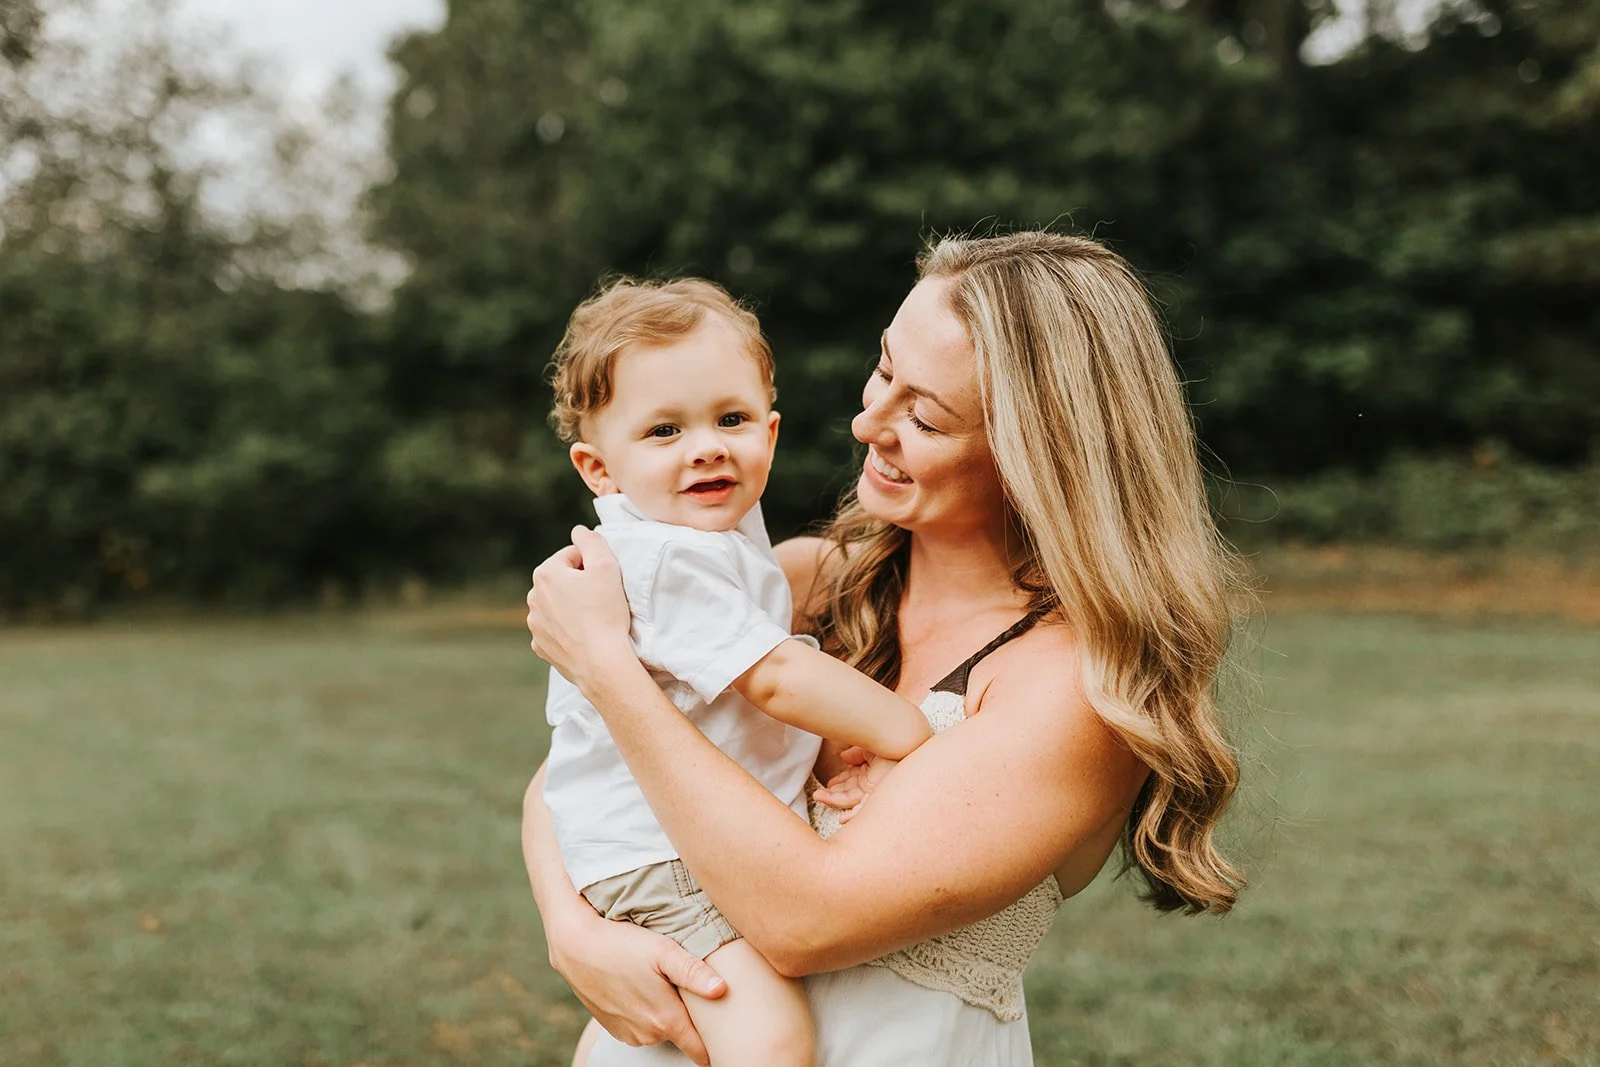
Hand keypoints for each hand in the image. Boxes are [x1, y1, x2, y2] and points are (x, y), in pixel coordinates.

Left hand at [526, 527, 633, 691]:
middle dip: (579, 585)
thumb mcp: (606, 566)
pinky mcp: (541, 646)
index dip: (593, 565)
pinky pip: (554, 629)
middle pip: (562, 580)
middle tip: (601, 599)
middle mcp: (532, 597)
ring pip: (557, 605)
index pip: (572, 556)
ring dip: (572, 606)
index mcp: (545, 574)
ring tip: (593, 618)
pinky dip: (567, 629)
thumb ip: (591, 541)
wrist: (601, 663)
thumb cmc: (605, 612)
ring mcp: (534, 624)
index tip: (605, 581)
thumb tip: (578, 531)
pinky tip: (584, 635)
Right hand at [547, 910, 726, 1065]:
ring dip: (666, 1015)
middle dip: (691, 1019)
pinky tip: (642, 989)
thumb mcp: (663, 951)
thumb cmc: (622, 944)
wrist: (577, 946)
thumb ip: (694, 972)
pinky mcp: (615, 1029)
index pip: (700, 1049)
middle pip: (683, 1036)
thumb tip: (723, 990)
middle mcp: (648, 1034)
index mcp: (666, 1019)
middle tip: (690, 990)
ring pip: (661, 1031)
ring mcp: (630, 1034)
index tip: (726, 1034)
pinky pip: (642, 1028)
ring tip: (662, 985)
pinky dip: (646, 1014)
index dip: (715, 1043)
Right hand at [811, 745, 898, 823]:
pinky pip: (864, 809)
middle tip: (817, 794)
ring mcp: (874, 791)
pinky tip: (842, 819)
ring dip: (834, 801)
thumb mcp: (867, 748)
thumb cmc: (890, 745)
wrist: (903, 745)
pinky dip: (853, 816)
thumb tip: (843, 757)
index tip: (827, 784)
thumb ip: (855, 754)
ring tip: (819, 798)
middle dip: (831, 794)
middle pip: (848, 792)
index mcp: (869, 772)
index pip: (849, 781)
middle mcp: (871, 783)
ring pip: (851, 801)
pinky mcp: (879, 796)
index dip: (837, 783)